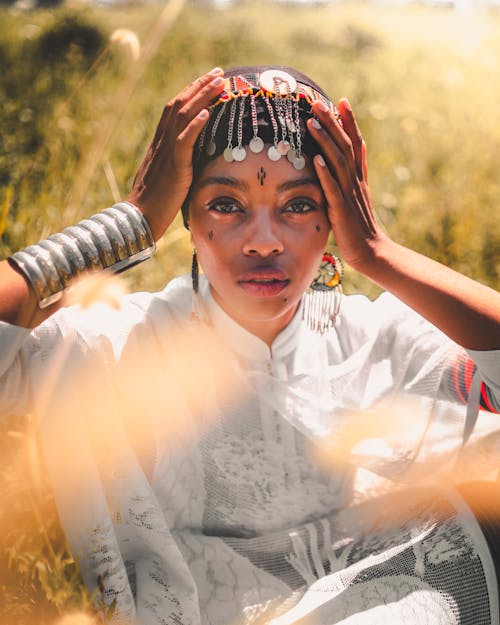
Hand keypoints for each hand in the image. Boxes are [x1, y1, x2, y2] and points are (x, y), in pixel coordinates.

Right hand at [128, 67, 225, 240]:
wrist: (139, 219)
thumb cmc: (154, 204)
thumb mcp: (168, 178)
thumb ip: (179, 164)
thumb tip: (193, 161)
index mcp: (160, 144)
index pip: (175, 110)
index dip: (191, 92)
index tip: (208, 80)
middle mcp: (162, 143)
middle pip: (180, 105)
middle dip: (200, 87)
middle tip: (218, 73)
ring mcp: (166, 154)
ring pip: (183, 117)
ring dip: (202, 97)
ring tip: (219, 83)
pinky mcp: (173, 169)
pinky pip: (183, 142)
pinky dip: (194, 126)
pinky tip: (207, 113)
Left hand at [308, 99, 386, 271]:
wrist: (371, 251)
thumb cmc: (360, 225)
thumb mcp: (359, 194)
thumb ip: (358, 170)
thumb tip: (360, 147)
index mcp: (358, 177)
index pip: (355, 143)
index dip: (349, 122)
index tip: (341, 101)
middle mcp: (355, 181)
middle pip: (345, 145)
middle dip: (332, 123)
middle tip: (318, 102)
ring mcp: (349, 194)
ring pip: (338, 161)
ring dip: (325, 140)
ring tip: (312, 121)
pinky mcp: (341, 210)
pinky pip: (333, 188)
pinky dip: (325, 172)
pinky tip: (315, 158)